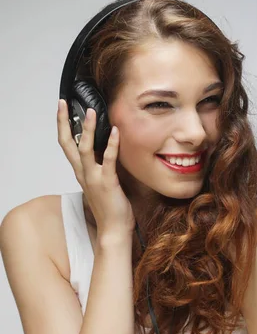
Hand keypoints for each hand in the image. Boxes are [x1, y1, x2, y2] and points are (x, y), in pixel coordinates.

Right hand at [57, 99, 135, 235]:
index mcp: (81, 173)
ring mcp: (94, 178)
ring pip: (84, 149)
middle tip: (62, 103)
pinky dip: (111, 145)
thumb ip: (102, 168)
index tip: (62, 110)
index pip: (67, 146)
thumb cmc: (111, 209)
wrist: (113, 231)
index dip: (63, 127)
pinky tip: (115, 132)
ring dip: (87, 129)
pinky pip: (107, 160)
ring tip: (91, 112)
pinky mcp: (107, 182)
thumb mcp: (103, 184)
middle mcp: (83, 174)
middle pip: (67, 144)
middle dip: (63, 122)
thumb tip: (106, 151)